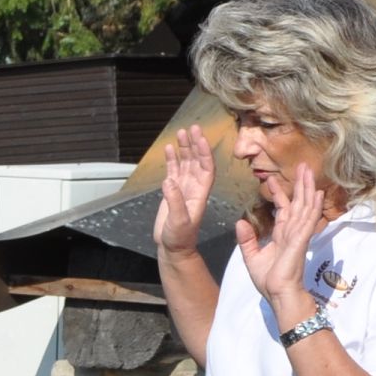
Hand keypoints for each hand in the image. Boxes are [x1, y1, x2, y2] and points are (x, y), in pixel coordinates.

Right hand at [154, 125, 216, 256]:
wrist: (174, 248)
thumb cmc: (180, 238)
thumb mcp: (178, 221)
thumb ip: (175, 201)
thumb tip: (169, 181)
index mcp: (200, 193)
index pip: (206, 168)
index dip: (204, 153)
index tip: (200, 139)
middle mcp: (194, 188)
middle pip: (198, 161)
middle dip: (195, 144)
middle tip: (192, 128)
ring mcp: (184, 188)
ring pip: (187, 163)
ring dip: (185, 148)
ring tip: (181, 132)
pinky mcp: (173, 191)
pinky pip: (175, 171)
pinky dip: (173, 159)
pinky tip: (170, 148)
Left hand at [236, 160, 328, 315]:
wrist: (278, 294)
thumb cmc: (269, 280)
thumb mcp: (252, 257)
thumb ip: (247, 240)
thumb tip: (240, 221)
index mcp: (281, 235)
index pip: (282, 210)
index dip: (278, 194)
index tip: (272, 179)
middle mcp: (292, 232)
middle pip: (298, 203)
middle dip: (300, 185)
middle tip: (302, 165)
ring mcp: (298, 235)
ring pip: (305, 207)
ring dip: (308, 189)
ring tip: (310, 171)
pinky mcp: (301, 240)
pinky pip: (308, 220)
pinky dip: (313, 206)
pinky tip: (317, 193)